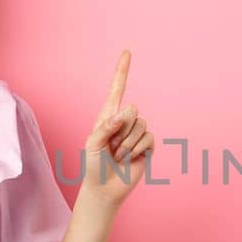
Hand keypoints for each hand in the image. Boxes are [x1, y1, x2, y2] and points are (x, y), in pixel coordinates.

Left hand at [78, 49, 154, 205]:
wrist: (105, 189)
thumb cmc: (94, 166)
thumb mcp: (92, 144)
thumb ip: (106, 126)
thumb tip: (125, 113)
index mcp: (107, 115)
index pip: (117, 88)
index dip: (123, 70)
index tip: (127, 52)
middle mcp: (124, 121)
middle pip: (132, 110)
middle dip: (121, 130)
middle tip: (111, 148)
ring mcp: (136, 133)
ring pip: (141, 125)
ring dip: (128, 144)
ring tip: (119, 156)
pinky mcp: (147, 145)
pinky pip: (149, 138)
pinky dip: (138, 150)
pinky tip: (131, 159)